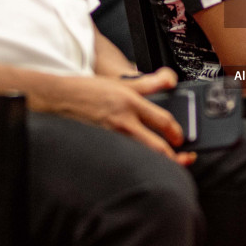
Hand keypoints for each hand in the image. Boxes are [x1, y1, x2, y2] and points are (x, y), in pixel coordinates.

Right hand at [44, 66, 194, 165]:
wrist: (59, 100)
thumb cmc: (89, 92)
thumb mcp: (121, 83)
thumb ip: (149, 82)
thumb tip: (171, 80)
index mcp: (130, 104)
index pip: (164, 121)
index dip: (178, 132)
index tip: (181, 137)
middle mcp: (123, 123)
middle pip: (158, 148)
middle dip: (177, 158)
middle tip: (186, 158)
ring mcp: (113, 138)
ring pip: (143, 158)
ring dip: (159, 164)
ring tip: (170, 165)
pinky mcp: (103, 148)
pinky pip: (126, 161)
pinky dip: (139, 165)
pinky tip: (144, 166)